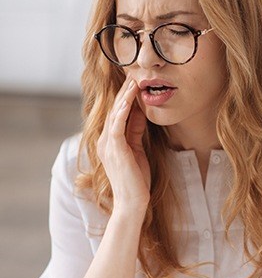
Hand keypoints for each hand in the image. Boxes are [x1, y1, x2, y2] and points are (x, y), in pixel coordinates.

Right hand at [97, 76, 150, 211]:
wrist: (132, 201)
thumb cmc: (136, 178)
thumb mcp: (137, 148)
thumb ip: (136, 131)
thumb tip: (140, 112)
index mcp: (110, 141)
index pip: (118, 114)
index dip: (126, 99)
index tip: (135, 85)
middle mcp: (105, 140)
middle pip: (115, 110)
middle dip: (124, 93)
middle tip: (133, 76)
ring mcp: (108, 143)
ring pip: (115, 113)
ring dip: (124, 96)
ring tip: (133, 81)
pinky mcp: (114, 147)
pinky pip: (118, 123)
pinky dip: (123, 109)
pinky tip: (130, 97)